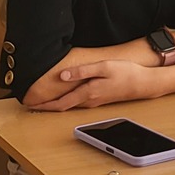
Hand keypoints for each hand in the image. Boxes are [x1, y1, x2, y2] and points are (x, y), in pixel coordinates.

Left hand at [26, 58, 158, 110]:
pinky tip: (66, 96)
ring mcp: (95, 102)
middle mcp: (89, 100)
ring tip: (45, 101)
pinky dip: (67, 101)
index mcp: (87, 93)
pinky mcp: (100, 99)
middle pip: (63, 106)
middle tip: (31, 105)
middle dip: (46, 107)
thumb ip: (82, 71)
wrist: (143, 84)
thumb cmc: (125, 73)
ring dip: (56, 104)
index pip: (60, 103)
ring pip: (70, 105)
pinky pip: (79, 102)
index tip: (30, 105)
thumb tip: (63, 75)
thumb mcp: (103, 67)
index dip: (44, 106)